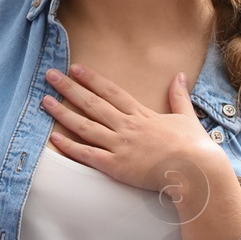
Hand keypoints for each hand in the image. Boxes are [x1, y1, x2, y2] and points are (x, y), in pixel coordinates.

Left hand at [42, 64, 232, 198]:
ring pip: (85, 126)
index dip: (92, 79)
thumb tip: (180, 76)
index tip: (75, 68)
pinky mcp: (116, 166)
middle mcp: (126, 126)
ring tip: (45, 101)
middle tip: (50, 75)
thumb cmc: (193, 147)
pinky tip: (54, 137)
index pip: (111, 91)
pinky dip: (69, 146)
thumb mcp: (186, 116)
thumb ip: (179, 96)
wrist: (195, 171)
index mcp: (141, 114)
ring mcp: (120, 145)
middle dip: (69, 88)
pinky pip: (87, 154)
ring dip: (63, 113)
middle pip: (92, 103)